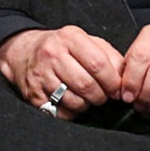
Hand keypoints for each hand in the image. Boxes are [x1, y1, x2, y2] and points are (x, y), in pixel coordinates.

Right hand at [0, 25, 124, 119]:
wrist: (24, 52)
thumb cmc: (64, 48)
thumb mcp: (88, 41)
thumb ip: (110, 55)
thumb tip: (124, 77)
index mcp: (70, 37)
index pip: (98, 63)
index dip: (113, 81)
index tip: (119, 90)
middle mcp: (52, 55)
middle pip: (86, 84)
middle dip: (102, 96)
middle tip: (105, 97)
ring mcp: (40, 75)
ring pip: (73, 100)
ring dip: (87, 105)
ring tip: (90, 99)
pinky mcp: (32, 94)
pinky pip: (59, 112)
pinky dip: (72, 113)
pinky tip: (74, 104)